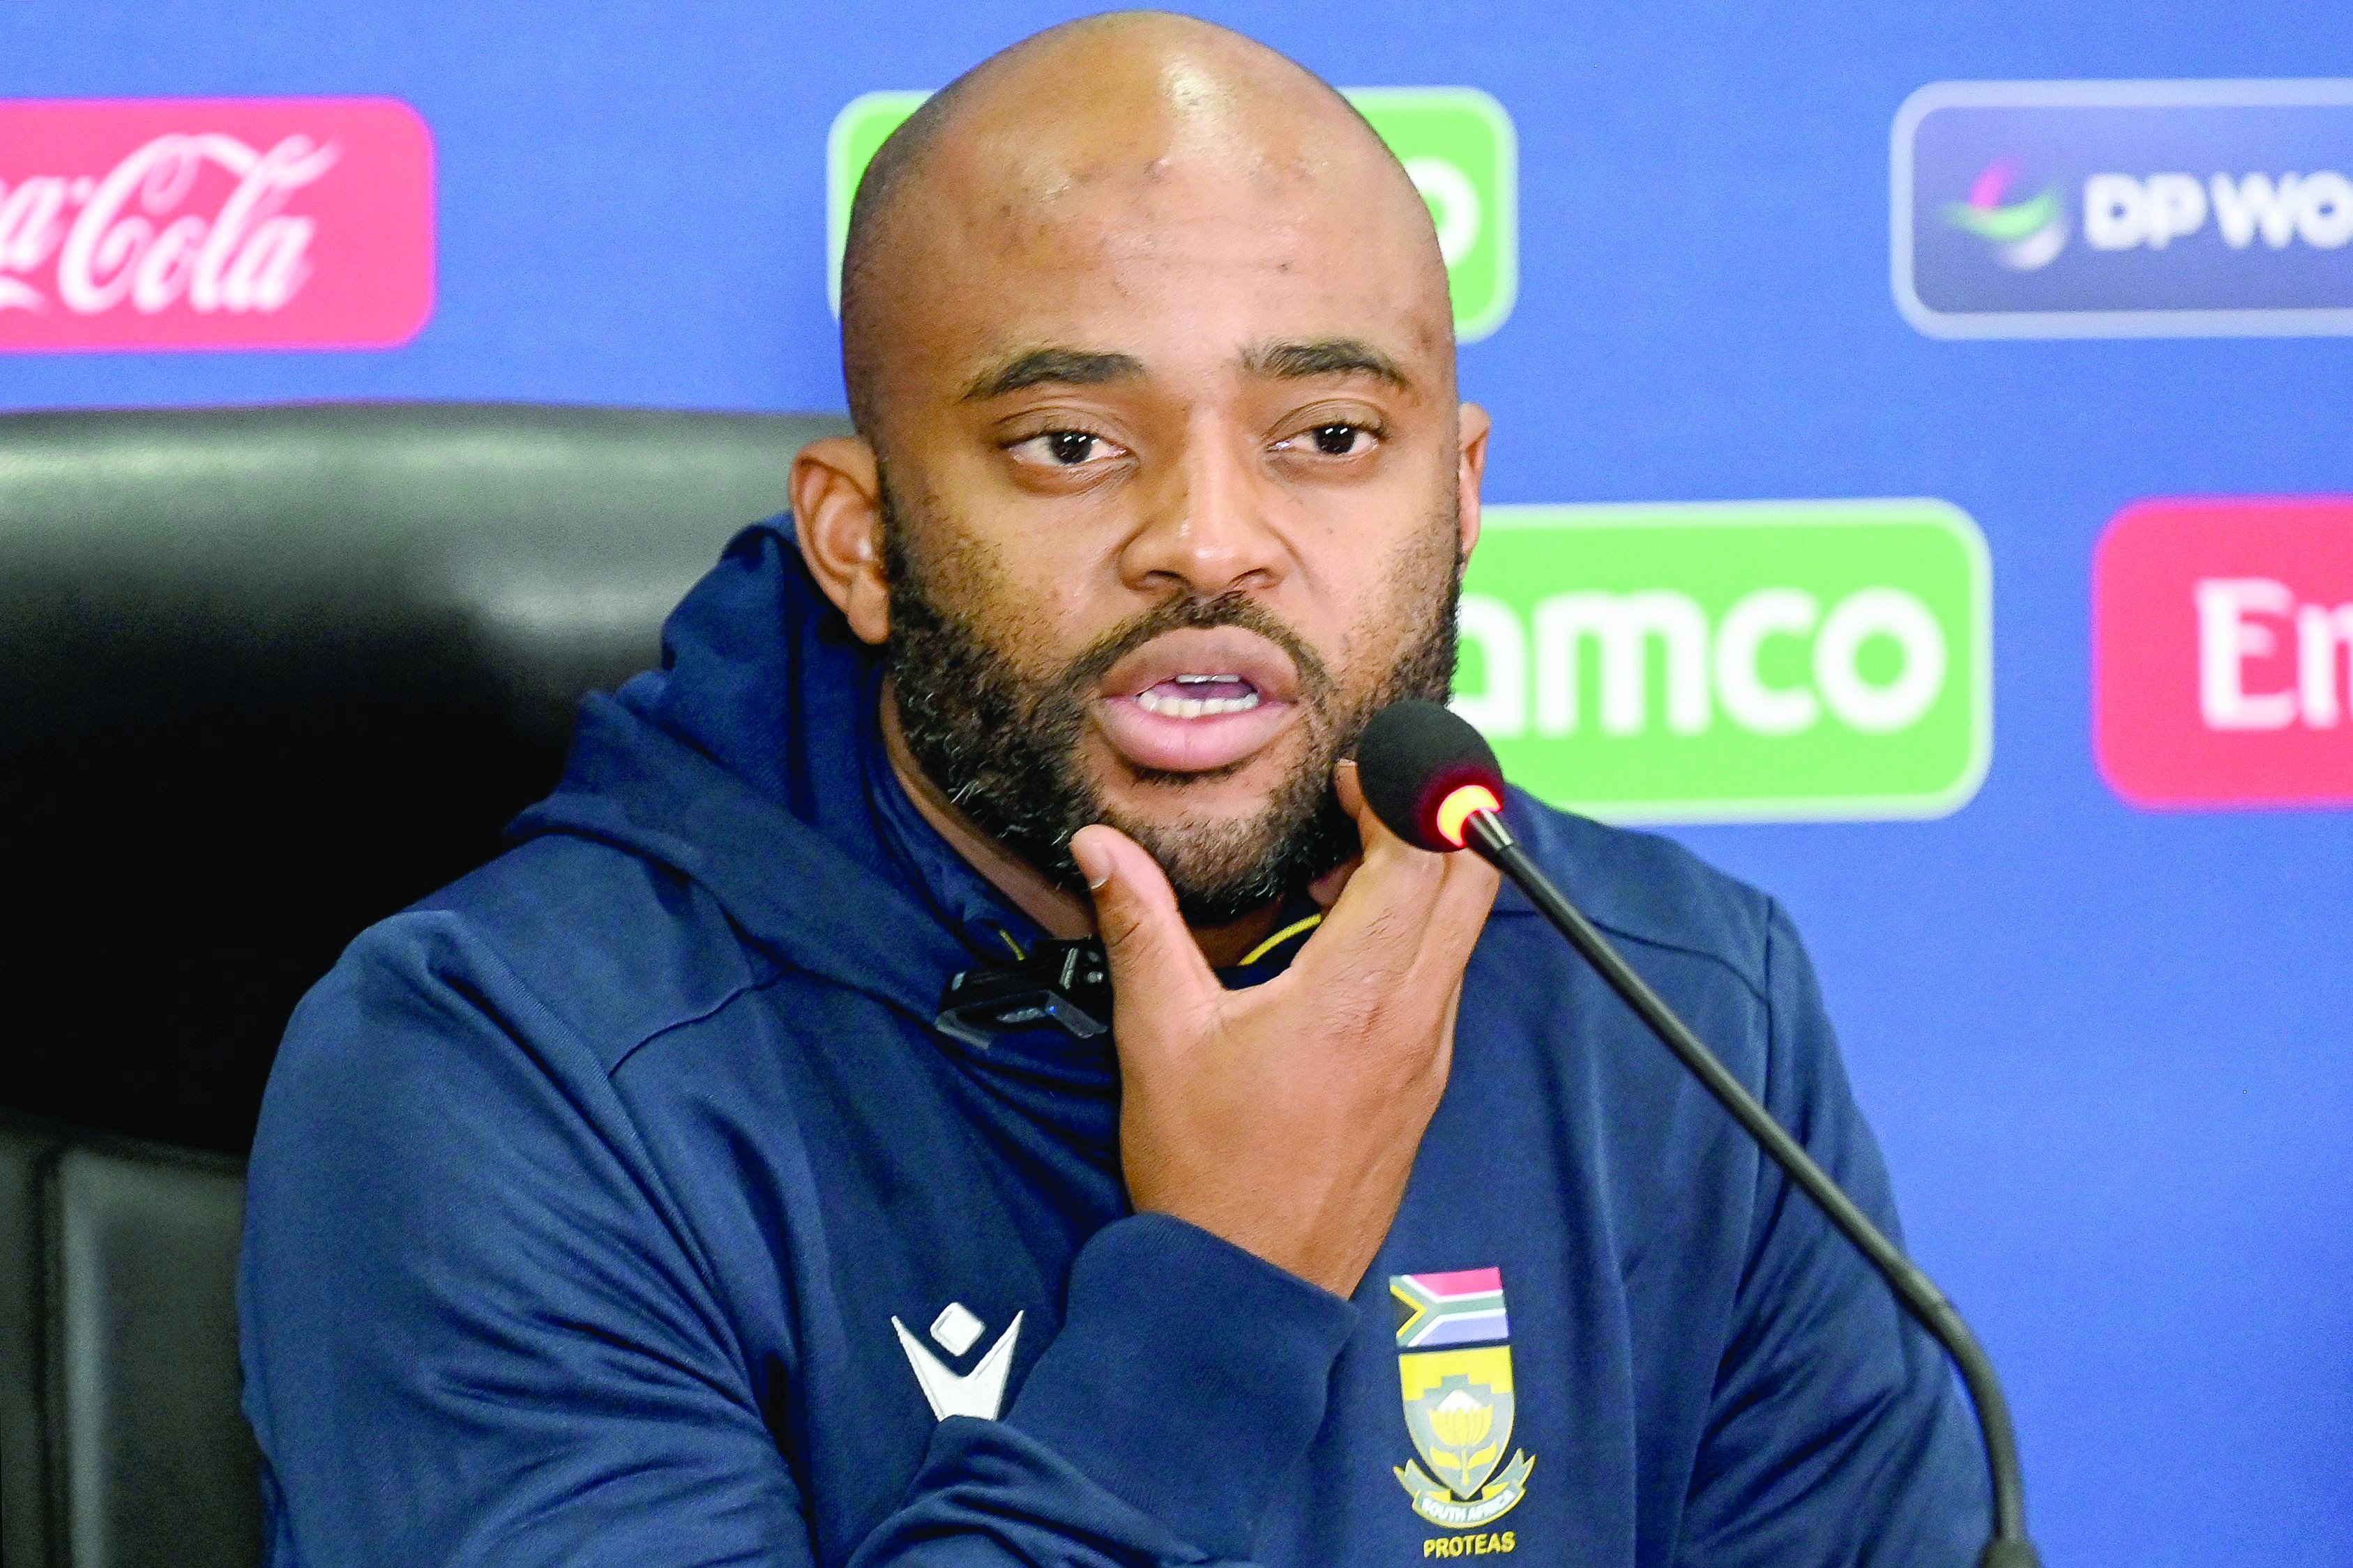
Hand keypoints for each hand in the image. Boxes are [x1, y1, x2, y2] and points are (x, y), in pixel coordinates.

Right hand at [1069, 760, 1500, 1297]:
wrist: (1248, 1288)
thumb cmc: (1204, 1169)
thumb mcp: (1157, 1036)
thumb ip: (1138, 926)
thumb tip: (1100, 847)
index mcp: (1357, 996)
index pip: (1424, 859)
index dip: (1402, 793)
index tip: (1354, 773)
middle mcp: (1414, 1020)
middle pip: (1473, 882)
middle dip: (1435, 819)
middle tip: (1367, 797)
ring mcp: (1429, 1055)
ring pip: (1461, 934)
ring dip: (1419, 882)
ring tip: (1335, 871)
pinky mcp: (1424, 1084)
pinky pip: (1440, 981)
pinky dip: (1409, 939)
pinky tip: (1337, 947)